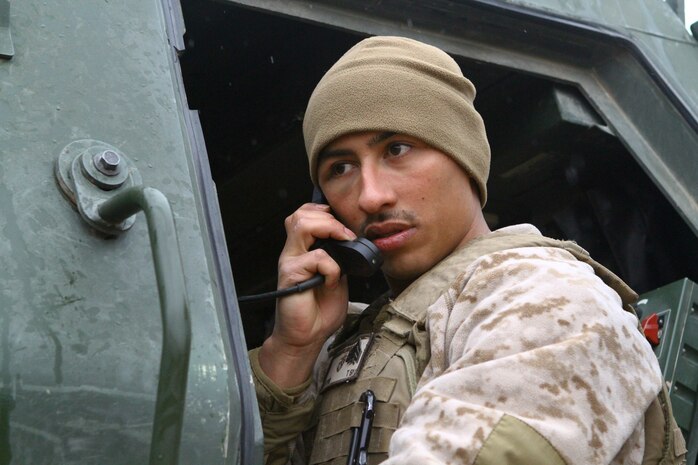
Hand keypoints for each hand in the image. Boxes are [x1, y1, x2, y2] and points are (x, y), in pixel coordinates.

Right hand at [258, 203, 355, 386]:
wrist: (306, 337)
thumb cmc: (318, 311)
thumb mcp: (337, 278)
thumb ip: (340, 259)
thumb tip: (353, 246)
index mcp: (304, 250)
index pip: (306, 215)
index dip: (326, 214)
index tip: (346, 230)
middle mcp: (293, 252)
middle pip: (301, 214)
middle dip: (329, 219)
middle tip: (346, 236)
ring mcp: (290, 262)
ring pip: (302, 225)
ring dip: (328, 230)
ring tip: (340, 247)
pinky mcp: (290, 275)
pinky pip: (315, 258)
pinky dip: (331, 267)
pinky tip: (331, 282)